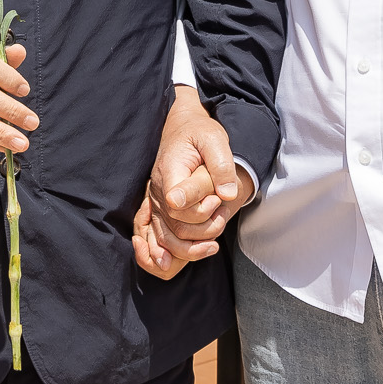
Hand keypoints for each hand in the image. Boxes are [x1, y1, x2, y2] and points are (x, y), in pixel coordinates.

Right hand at [131, 88, 254, 278]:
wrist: (182, 128)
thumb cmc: (200, 132)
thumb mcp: (215, 139)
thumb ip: (221, 165)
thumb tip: (226, 195)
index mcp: (169, 171)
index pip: (177, 203)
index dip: (198, 210)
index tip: (216, 200)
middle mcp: (157, 190)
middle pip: (173, 223)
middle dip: (201, 228)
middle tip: (221, 214)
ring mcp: (156, 202)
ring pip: (165, 236)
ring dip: (188, 248)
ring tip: (212, 246)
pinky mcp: (160, 209)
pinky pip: (160, 236)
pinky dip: (172, 251)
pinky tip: (191, 255)